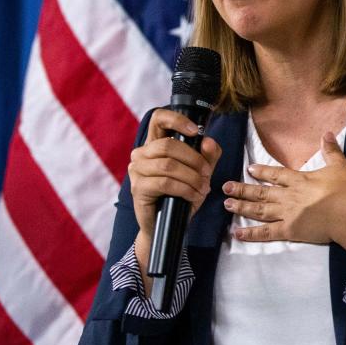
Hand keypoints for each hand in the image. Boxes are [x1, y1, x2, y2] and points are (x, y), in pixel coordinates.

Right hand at [128, 109, 221, 241]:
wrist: (169, 225)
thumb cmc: (182, 194)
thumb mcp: (201, 172)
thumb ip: (209, 155)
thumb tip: (208, 141)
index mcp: (155, 143)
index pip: (158, 119)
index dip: (176, 119)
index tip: (195, 131)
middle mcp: (142, 153)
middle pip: (169, 144)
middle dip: (195, 159)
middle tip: (207, 174)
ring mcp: (137, 170)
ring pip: (168, 165)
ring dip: (192, 177)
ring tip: (203, 187)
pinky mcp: (138, 188)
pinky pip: (165, 183)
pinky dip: (185, 189)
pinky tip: (194, 195)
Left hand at [223, 132, 345, 267]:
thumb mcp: (340, 165)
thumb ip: (331, 151)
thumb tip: (326, 133)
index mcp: (300, 180)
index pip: (276, 174)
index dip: (263, 171)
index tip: (250, 168)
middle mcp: (288, 196)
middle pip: (261, 192)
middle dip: (243, 189)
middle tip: (226, 187)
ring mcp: (287, 214)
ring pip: (259, 210)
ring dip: (242, 207)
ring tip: (227, 204)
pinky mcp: (289, 231)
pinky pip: (266, 233)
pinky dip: (251, 234)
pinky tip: (237, 233)